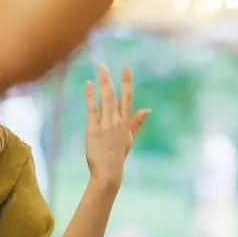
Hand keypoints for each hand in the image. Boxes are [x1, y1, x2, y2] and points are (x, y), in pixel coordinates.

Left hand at [84, 64, 148, 187]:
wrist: (109, 172)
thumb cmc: (118, 155)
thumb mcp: (129, 138)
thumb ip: (137, 122)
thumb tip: (148, 109)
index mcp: (125, 122)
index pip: (128, 97)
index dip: (127, 82)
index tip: (126, 68)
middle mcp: (117, 121)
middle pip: (115, 95)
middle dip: (111, 79)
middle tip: (104, 64)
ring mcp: (106, 124)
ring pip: (106, 99)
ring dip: (103, 83)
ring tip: (100, 69)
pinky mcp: (94, 129)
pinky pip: (93, 109)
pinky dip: (91, 96)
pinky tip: (89, 84)